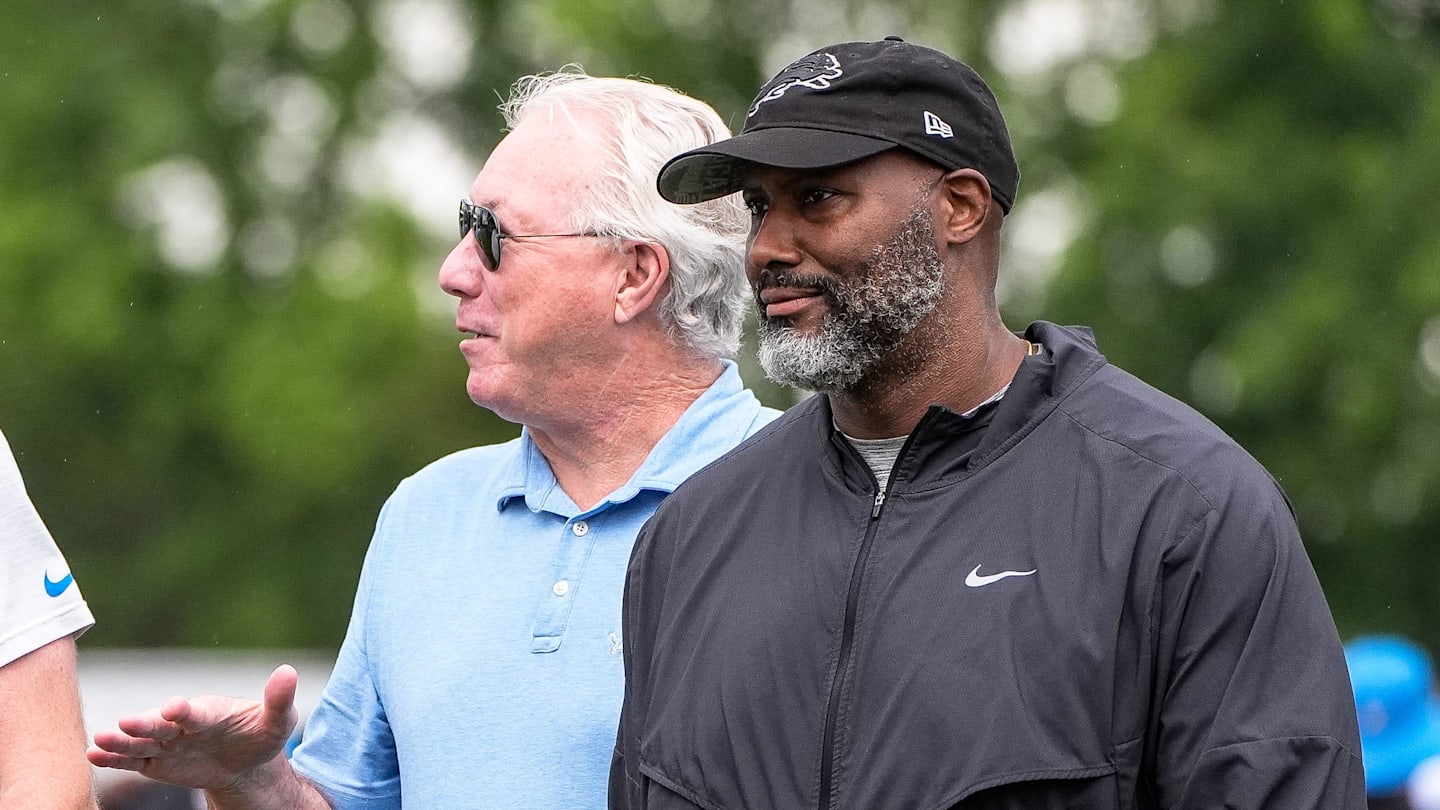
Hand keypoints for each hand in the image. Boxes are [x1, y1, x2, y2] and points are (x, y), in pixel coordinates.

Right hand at [87, 664, 298, 792]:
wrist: (245, 762)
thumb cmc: (260, 735)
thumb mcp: (277, 722)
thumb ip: (279, 700)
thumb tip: (288, 671)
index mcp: (209, 711)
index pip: (195, 711)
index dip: (185, 710)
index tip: (174, 708)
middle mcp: (182, 725)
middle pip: (160, 725)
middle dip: (144, 724)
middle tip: (125, 723)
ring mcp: (168, 743)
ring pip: (141, 742)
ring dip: (121, 741)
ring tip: (99, 739)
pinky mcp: (157, 762)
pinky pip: (133, 761)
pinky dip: (115, 759)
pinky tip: (94, 755)